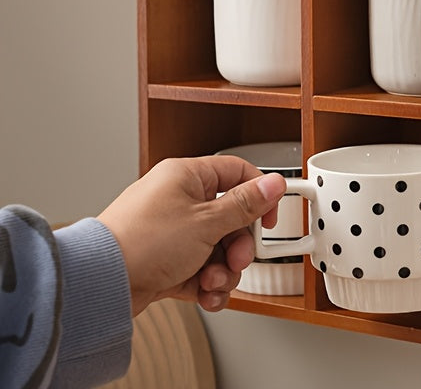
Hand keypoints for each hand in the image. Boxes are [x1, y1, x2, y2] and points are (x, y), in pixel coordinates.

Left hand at [98, 156, 285, 315]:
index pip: (236, 172)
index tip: (268, 217)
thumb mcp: (208, 222)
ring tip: (212, 281)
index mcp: (187, 176)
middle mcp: (178, 199)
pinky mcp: (164, 260)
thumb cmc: (143, 242)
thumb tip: (274, 182)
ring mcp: (171, 231)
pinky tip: (205, 294)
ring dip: (222, 269)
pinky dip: (206, 283)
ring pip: (216, 247)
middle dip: (237, 245)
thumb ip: (245, 205)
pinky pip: (199, 268)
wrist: (100, 285)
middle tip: (237, 258)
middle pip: (229, 217)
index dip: (258, 194)